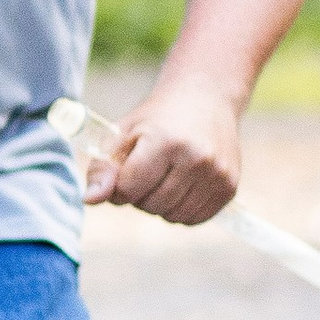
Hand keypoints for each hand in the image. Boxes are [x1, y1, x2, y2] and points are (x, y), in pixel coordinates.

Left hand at [84, 77, 243, 223]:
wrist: (205, 99)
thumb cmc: (156, 119)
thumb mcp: (123, 133)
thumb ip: (103, 168)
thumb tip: (89, 200)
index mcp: (165, 141)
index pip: (128, 189)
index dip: (118, 185)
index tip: (124, 170)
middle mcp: (196, 158)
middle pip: (150, 205)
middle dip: (139, 195)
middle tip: (147, 170)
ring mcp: (217, 174)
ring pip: (172, 216)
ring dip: (160, 205)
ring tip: (164, 176)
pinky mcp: (230, 187)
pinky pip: (194, 219)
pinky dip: (181, 210)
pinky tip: (181, 185)